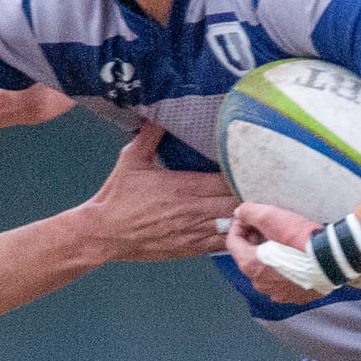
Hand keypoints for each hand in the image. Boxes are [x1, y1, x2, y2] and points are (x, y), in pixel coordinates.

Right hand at [80, 126, 241, 262]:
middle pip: (236, 203)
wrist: (103, 233)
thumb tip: (159, 111)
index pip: (227, 180)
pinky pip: (221, 243)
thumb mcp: (131, 159)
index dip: (242, 174)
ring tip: (252, 206)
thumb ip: (151, 135)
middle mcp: (192, 211)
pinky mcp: (189, 249)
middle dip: (248, 194)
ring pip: (233, 225)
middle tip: (256, 184)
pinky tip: (237, 227)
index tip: (249, 166)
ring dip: (243, 216)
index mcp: (183, 187)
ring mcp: (192, 233)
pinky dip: (232, 235)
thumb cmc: (117, 196)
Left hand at [226, 201, 327, 301]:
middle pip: (249, 258)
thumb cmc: (303, 240)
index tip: (248, 218)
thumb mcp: (272, 217)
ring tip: (283, 243)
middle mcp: (261, 284)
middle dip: (254, 242)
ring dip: (270, 257)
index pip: (232, 243)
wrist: (334, 258)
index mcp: (251, 265)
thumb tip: (241, 212)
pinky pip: (284, 282)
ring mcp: (278, 293)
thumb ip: (250, 212)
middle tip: (267, 228)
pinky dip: (285, 270)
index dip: (239, 226)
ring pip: (266, 272)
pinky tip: (295, 258)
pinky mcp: (295, 297)